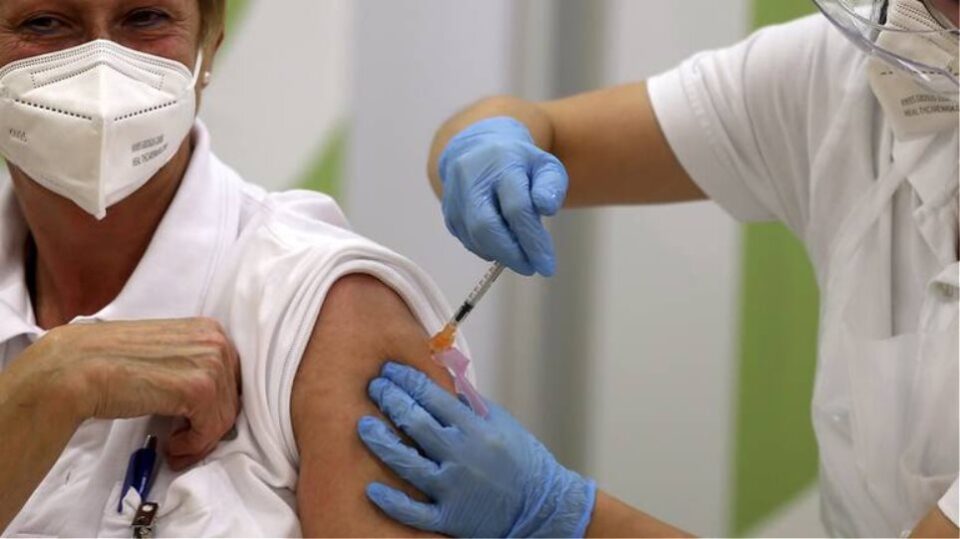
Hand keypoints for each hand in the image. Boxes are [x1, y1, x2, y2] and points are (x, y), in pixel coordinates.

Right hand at [4, 318, 240, 469]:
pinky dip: (193, 445)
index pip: (230, 376)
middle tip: (183, 442)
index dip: (213, 405)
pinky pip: (211, 429)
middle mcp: (216, 341)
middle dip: (208, 425)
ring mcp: (211, 364)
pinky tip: (170, 446)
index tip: (194, 423)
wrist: (77, 368)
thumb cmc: (111, 361)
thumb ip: (190, 364)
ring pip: (224, 417)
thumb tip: (207, 398)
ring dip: (199, 439)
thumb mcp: (164, 351)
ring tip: (173, 447)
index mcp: (209, 329)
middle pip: (230, 397)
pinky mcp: (200, 390)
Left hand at [357, 362, 594, 537]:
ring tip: (363, 424)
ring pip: (407, 463)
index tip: (390, 370)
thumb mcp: (502, 423)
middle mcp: (463, 456)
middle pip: (415, 422)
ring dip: (381, 441)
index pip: (433, 396)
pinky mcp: (450, 518)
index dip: (407, 380)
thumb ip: (469, 403)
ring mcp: (454, 489)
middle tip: (374, 387)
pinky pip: (413, 512)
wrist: (541, 508)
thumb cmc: (522, 461)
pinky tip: (372, 487)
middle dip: (389, 400)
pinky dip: (392, 500)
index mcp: (477, 429)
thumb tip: (438, 379)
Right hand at [439, 117, 567, 276]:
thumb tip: (546, 208)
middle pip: (487, 227)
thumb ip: (551, 186)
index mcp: (501, 163)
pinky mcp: (448, 213)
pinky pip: (468, 241)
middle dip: (512, 255)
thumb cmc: (519, 163)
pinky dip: (488, 250)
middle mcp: (472, 178)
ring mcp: (455, 197)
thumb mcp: (545, 166)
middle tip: (532, 267)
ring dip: (501, 255)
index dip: (532, 241)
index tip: (547, 264)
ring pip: (475, 238)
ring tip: (521, 255)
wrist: (479, 150)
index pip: (516, 208)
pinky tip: (503, 246)